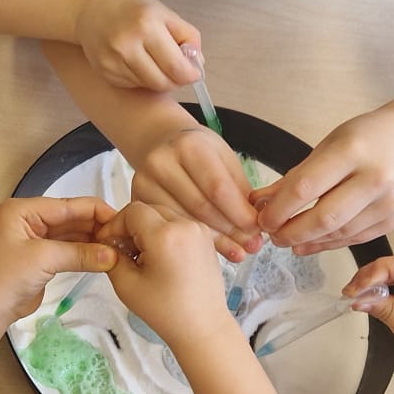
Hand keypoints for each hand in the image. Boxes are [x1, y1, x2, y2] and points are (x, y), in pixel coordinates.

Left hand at [0, 196, 118, 320]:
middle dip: (96, 226)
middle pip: (71, 217)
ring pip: (71, 234)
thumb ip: (80, 253)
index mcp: (24, 210)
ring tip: (119, 247)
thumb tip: (113, 255)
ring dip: (92, 241)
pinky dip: (84, 253)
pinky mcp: (40, 258)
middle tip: (124, 237)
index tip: (122, 221)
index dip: (96, 211)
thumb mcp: (44, 259)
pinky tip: (103, 256)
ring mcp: (34, 239)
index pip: (67, 204)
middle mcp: (29, 219)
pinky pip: (67, 249)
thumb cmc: (7, 277)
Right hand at [72, 0, 201, 91]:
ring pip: (148, 87)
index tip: (194, 72)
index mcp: (146, 25)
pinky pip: (133, 86)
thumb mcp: (164, 12)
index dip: (190, 74)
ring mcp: (112, 61)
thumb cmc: (130, 6)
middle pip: (163, 82)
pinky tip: (137, 62)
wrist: (88, 6)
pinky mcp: (104, 71)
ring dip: (159, 79)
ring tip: (155, 61)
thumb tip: (197, 64)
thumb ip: (187, 36)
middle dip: (176, 80)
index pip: (176, 67)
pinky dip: (142, 79)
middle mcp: (127, 45)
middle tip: (176, 68)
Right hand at [97, 202, 235, 350]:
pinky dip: (164, 233)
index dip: (115, 225)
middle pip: (148, 209)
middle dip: (131, 227)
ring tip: (142, 257)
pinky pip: (178, 224)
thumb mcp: (126, 285)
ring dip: (148, 229)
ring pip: (163, 215)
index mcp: (165, 235)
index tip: (108, 242)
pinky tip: (159, 257)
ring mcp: (199, 230)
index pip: (132, 211)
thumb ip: (112, 257)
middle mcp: (186, 226)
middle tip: (123, 251)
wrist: (203, 326)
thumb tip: (109, 242)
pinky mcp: (206, 237)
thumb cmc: (167, 311)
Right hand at [131, 125, 261, 259]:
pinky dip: (193, 239)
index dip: (239, 212)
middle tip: (251, 246)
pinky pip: (170, 227)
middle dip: (230, 230)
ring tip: (239, 251)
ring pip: (184, 221)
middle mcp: (161, 162)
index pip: (217, 187)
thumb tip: (254, 225)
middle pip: (201, 207)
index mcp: (188, 146)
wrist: (160, 141)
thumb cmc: (198, 151)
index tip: (257, 229)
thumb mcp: (224, 158)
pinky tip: (214, 248)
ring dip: (216, 240)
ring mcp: (144, 182)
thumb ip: (239, 189)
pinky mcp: (136, 200)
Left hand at [253, 107, 393, 255]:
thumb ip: (296, 176)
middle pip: (324, 218)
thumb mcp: (329, 145)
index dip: (279, 208)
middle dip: (291, 232)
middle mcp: (375, 178)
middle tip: (272, 236)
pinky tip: (310, 243)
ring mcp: (389, 202)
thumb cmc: (366, 138)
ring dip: (308, 241)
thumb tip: (260, 202)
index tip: (262, 218)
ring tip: (287, 239)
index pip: (306, 187)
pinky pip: (354, 238)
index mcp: (353, 150)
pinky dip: (328, 243)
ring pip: (339, 233)